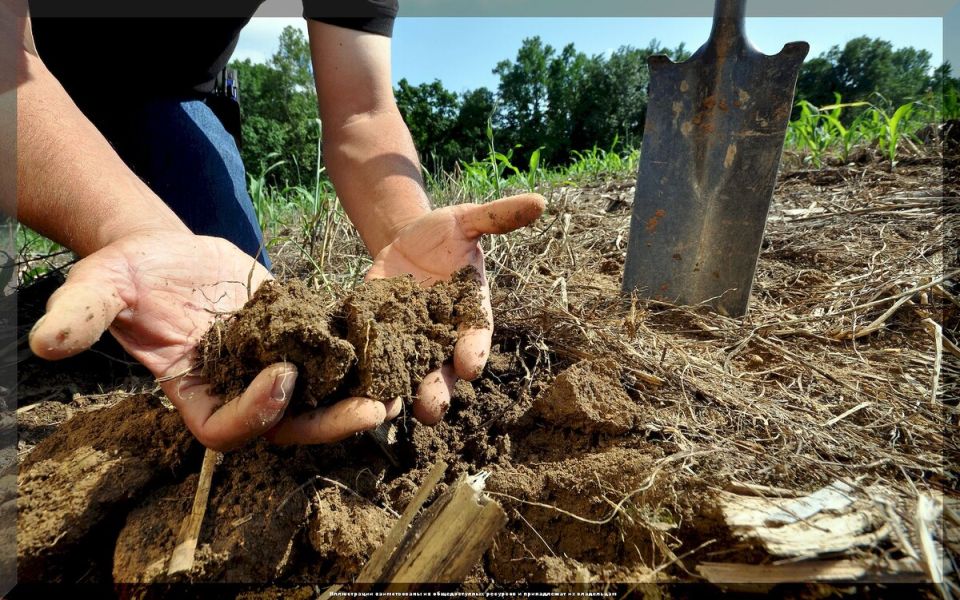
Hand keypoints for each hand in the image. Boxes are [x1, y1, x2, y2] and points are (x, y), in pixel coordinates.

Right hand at [28, 230, 389, 450]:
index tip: (281, 376)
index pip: (227, 430)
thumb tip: (46, 341)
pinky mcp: (299, 338)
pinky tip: (398, 344)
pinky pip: (333, 357)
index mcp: (195, 393)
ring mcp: (271, 367)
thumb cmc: (131, 273)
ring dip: (358, 397)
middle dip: (330, 422)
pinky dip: (363, 356)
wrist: (167, 250)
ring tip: (402, 387)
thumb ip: (82, 313)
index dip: (256, 414)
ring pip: (319, 398)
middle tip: (375, 410)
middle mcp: (239, 390)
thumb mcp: (101, 285)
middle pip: (288, 426)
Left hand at [365, 193, 545, 423]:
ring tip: (394, 411)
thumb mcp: (467, 220)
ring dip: (403, 395)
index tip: (471, 365)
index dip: (474, 351)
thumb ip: (497, 218)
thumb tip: (540, 202)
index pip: (476, 338)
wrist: (405, 239)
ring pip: (410, 376)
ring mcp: (411, 341)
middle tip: (433, 408)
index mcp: (469, 313)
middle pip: (444, 371)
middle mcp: (443, 335)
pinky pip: (377, 362)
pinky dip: (369, 377)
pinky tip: (358, 391)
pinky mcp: (381, 337)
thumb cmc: (445, 233)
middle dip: (438, 389)